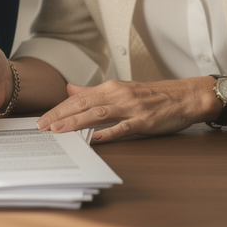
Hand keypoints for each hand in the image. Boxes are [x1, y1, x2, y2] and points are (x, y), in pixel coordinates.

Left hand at [37, 78, 208, 142]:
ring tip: (59, 131)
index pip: (78, 98)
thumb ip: (94, 92)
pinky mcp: (144, 121)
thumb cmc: (153, 95)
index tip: (42, 120)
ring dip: (77, 122)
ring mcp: (131, 108)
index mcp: (111, 88)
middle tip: (42, 127)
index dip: (59, 109)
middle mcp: (118, 95)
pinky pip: (123, 127)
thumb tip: (70, 90)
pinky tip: (95, 139)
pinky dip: (108, 133)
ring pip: (98, 114)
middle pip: (83, 105)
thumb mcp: (121, 89)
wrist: (185, 96)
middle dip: (60, 116)